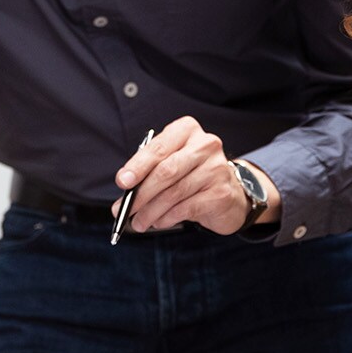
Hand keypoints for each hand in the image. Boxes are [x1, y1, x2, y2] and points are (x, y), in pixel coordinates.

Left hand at [112, 116, 269, 235]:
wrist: (229, 193)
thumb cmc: (191, 175)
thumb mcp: (169, 165)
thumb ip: (147, 174)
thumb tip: (124, 195)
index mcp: (186, 130)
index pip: (158, 147)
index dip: (138, 166)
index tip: (122, 181)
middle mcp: (205, 145)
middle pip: (166, 171)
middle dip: (141, 193)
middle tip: (124, 209)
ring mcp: (216, 168)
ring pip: (174, 193)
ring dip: (151, 211)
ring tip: (138, 222)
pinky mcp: (221, 193)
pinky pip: (186, 208)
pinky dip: (167, 218)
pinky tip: (159, 222)